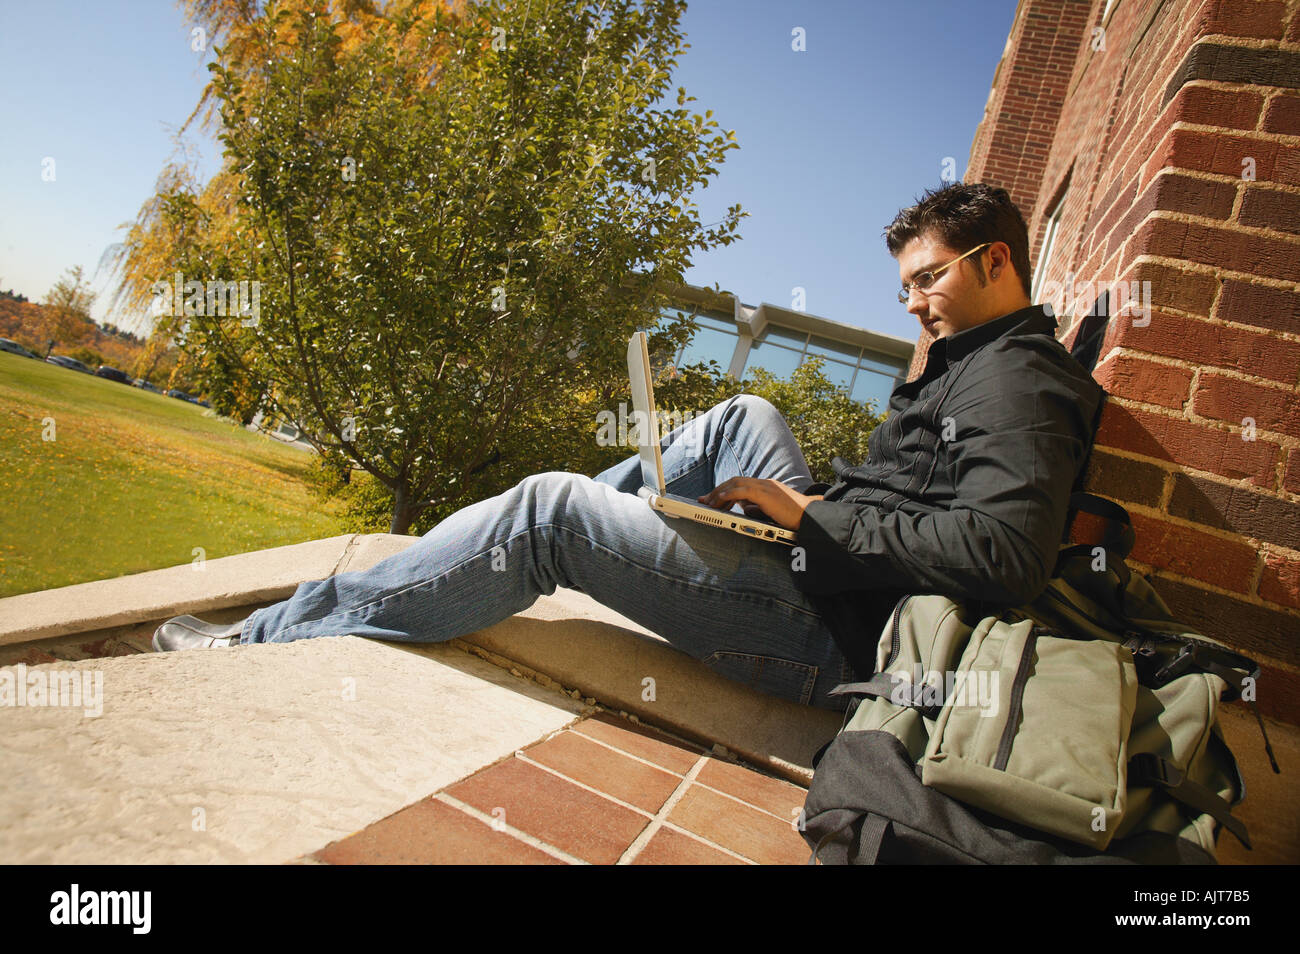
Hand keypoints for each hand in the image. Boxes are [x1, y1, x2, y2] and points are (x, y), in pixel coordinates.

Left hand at [697, 477, 823, 530]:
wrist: (810, 516)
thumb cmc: (793, 516)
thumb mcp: (771, 512)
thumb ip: (758, 508)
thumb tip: (745, 509)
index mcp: (764, 487)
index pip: (739, 485)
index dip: (723, 491)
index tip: (711, 499)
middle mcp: (763, 483)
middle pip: (734, 482)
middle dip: (716, 491)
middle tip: (703, 500)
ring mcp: (765, 487)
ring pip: (735, 484)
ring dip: (719, 493)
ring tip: (708, 502)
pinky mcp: (766, 493)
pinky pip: (743, 491)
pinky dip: (729, 494)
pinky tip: (720, 499)